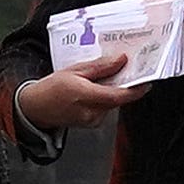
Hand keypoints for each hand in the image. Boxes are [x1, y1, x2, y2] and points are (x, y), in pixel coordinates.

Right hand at [12, 47, 137, 132]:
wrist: (36, 108)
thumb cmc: (52, 88)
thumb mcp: (75, 70)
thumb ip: (100, 67)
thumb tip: (121, 61)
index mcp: (85, 96)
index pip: (119, 95)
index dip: (136, 89)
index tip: (147, 80)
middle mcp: (91, 112)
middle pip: (118, 98)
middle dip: (125, 85)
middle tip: (126, 70)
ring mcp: (93, 120)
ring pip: (113, 103)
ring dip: (113, 91)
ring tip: (101, 78)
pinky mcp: (93, 123)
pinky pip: (106, 108)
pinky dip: (106, 97)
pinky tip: (95, 89)